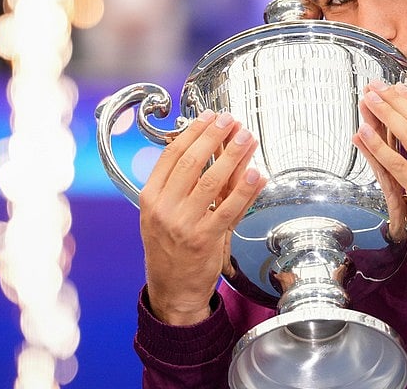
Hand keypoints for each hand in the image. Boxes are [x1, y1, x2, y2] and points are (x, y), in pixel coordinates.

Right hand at [138, 110, 266, 324]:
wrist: (173, 289)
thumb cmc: (172, 247)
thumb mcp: (166, 212)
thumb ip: (184, 184)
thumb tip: (210, 147)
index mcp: (150, 197)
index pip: (171, 156)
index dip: (192, 133)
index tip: (209, 117)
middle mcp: (163, 209)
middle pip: (191, 163)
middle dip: (214, 137)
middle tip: (231, 120)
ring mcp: (183, 224)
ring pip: (211, 182)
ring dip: (233, 156)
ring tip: (247, 138)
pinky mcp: (205, 239)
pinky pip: (229, 208)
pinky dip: (244, 189)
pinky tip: (256, 173)